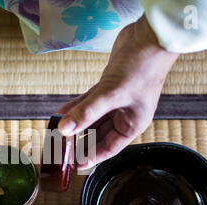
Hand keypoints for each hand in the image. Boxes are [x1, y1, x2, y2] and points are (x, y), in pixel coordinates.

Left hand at [57, 16, 178, 169]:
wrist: (149, 37)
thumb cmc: (142, 67)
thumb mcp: (112, 94)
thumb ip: (87, 112)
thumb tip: (64, 129)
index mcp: (132, 124)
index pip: (108, 148)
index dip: (91, 157)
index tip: (75, 165)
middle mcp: (124, 115)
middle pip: (98, 134)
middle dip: (80, 141)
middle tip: (61, 149)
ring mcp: (116, 100)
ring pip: (92, 118)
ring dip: (75, 123)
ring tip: (57, 132)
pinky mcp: (108, 86)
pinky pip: (89, 102)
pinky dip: (76, 107)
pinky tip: (62, 113)